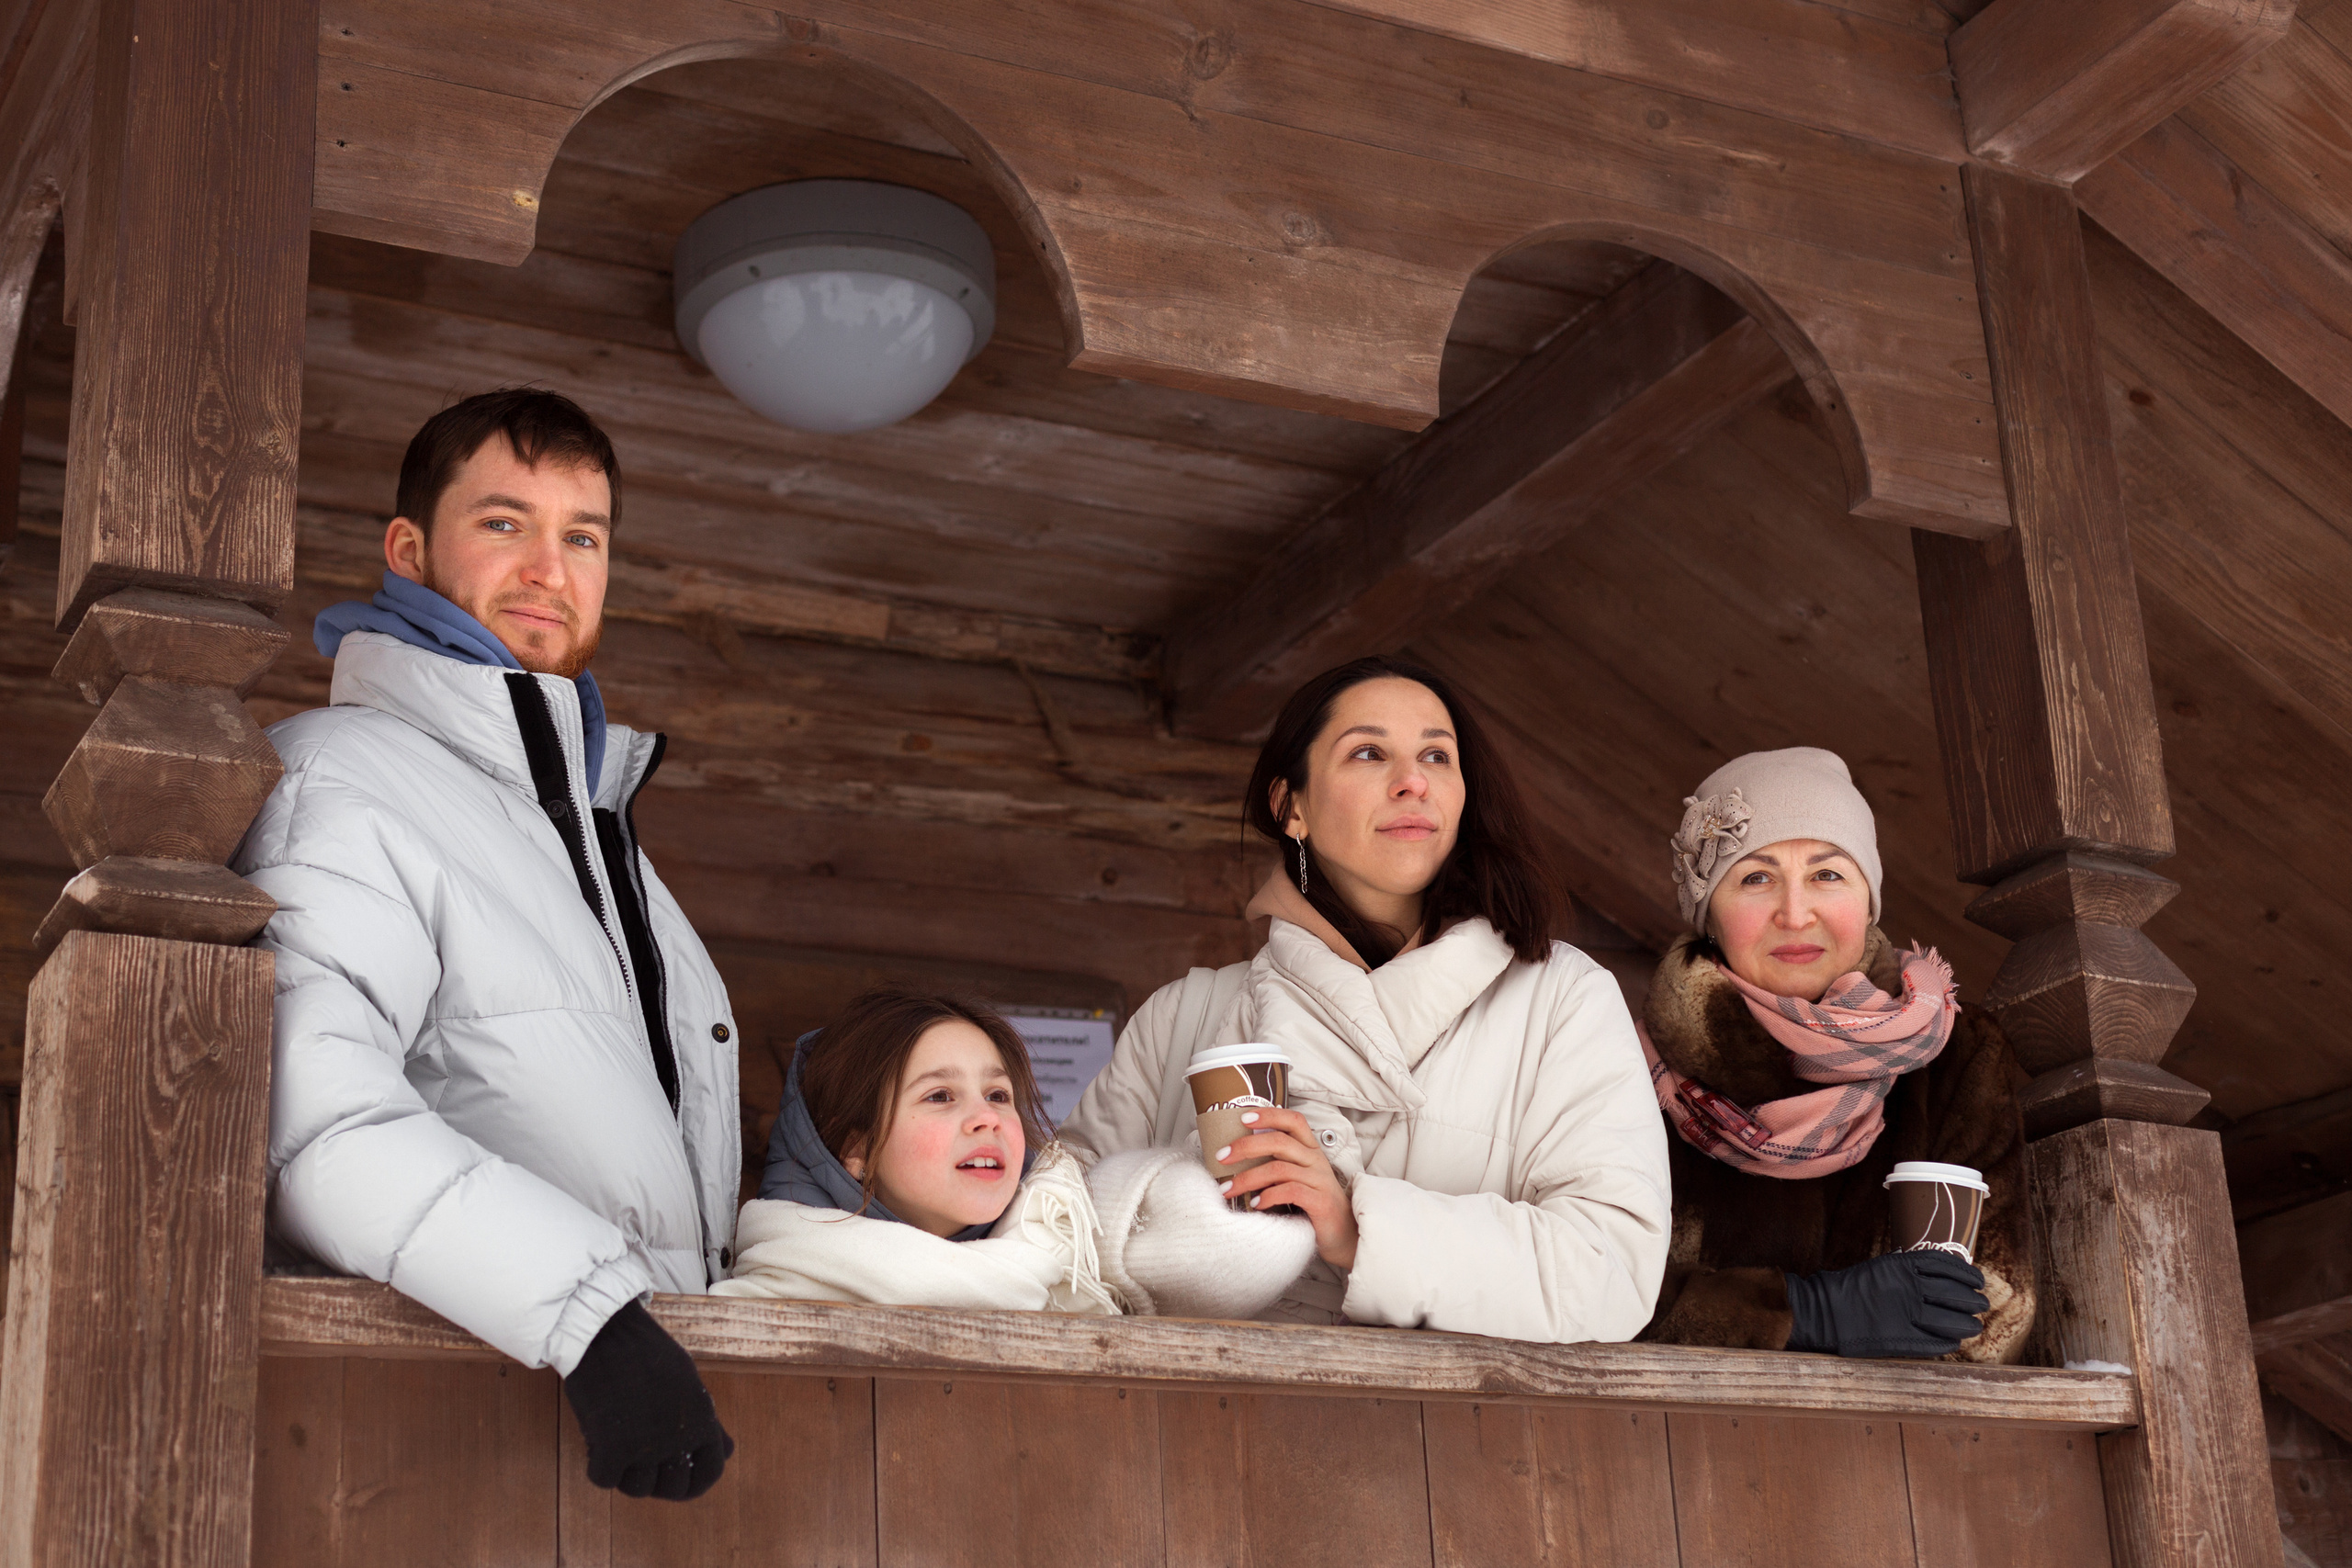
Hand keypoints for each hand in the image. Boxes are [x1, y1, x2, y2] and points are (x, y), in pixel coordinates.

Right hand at [563, 1300, 734, 1499]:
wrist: (606, 1332)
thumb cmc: (645, 1353)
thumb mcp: (688, 1382)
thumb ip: (705, 1420)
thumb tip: (728, 1451)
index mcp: (702, 1419)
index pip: (711, 1471)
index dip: (694, 1483)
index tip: (677, 1482)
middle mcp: (680, 1437)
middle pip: (674, 1488)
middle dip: (657, 1483)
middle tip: (639, 1464)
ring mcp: (647, 1445)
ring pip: (638, 1488)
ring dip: (625, 1474)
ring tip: (616, 1445)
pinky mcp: (613, 1447)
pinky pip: (604, 1479)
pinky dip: (597, 1466)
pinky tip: (597, 1443)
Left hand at [1215, 1106, 1357, 1270]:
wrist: (1344, 1236)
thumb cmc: (1314, 1206)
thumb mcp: (1297, 1179)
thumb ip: (1278, 1164)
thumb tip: (1238, 1156)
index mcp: (1310, 1151)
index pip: (1293, 1121)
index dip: (1269, 1115)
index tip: (1243, 1118)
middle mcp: (1316, 1161)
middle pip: (1279, 1142)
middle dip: (1245, 1146)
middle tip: (1221, 1157)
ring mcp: (1320, 1181)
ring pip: (1278, 1168)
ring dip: (1247, 1178)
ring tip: (1228, 1189)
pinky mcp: (1321, 1202)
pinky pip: (1290, 1191)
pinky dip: (1268, 1196)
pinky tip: (1255, 1204)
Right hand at [1785, 1251, 1989, 1358]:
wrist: (1825, 1311)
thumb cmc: (1853, 1288)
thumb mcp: (1883, 1268)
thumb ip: (1910, 1270)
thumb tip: (1942, 1275)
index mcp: (1903, 1266)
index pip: (1947, 1266)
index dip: (1967, 1274)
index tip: (1978, 1280)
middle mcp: (1909, 1287)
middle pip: (1955, 1294)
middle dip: (1973, 1300)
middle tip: (1981, 1305)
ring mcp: (1907, 1314)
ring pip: (1951, 1320)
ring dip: (1967, 1324)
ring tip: (1973, 1326)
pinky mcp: (1902, 1338)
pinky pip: (1935, 1342)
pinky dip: (1948, 1342)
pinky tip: (1953, 1341)